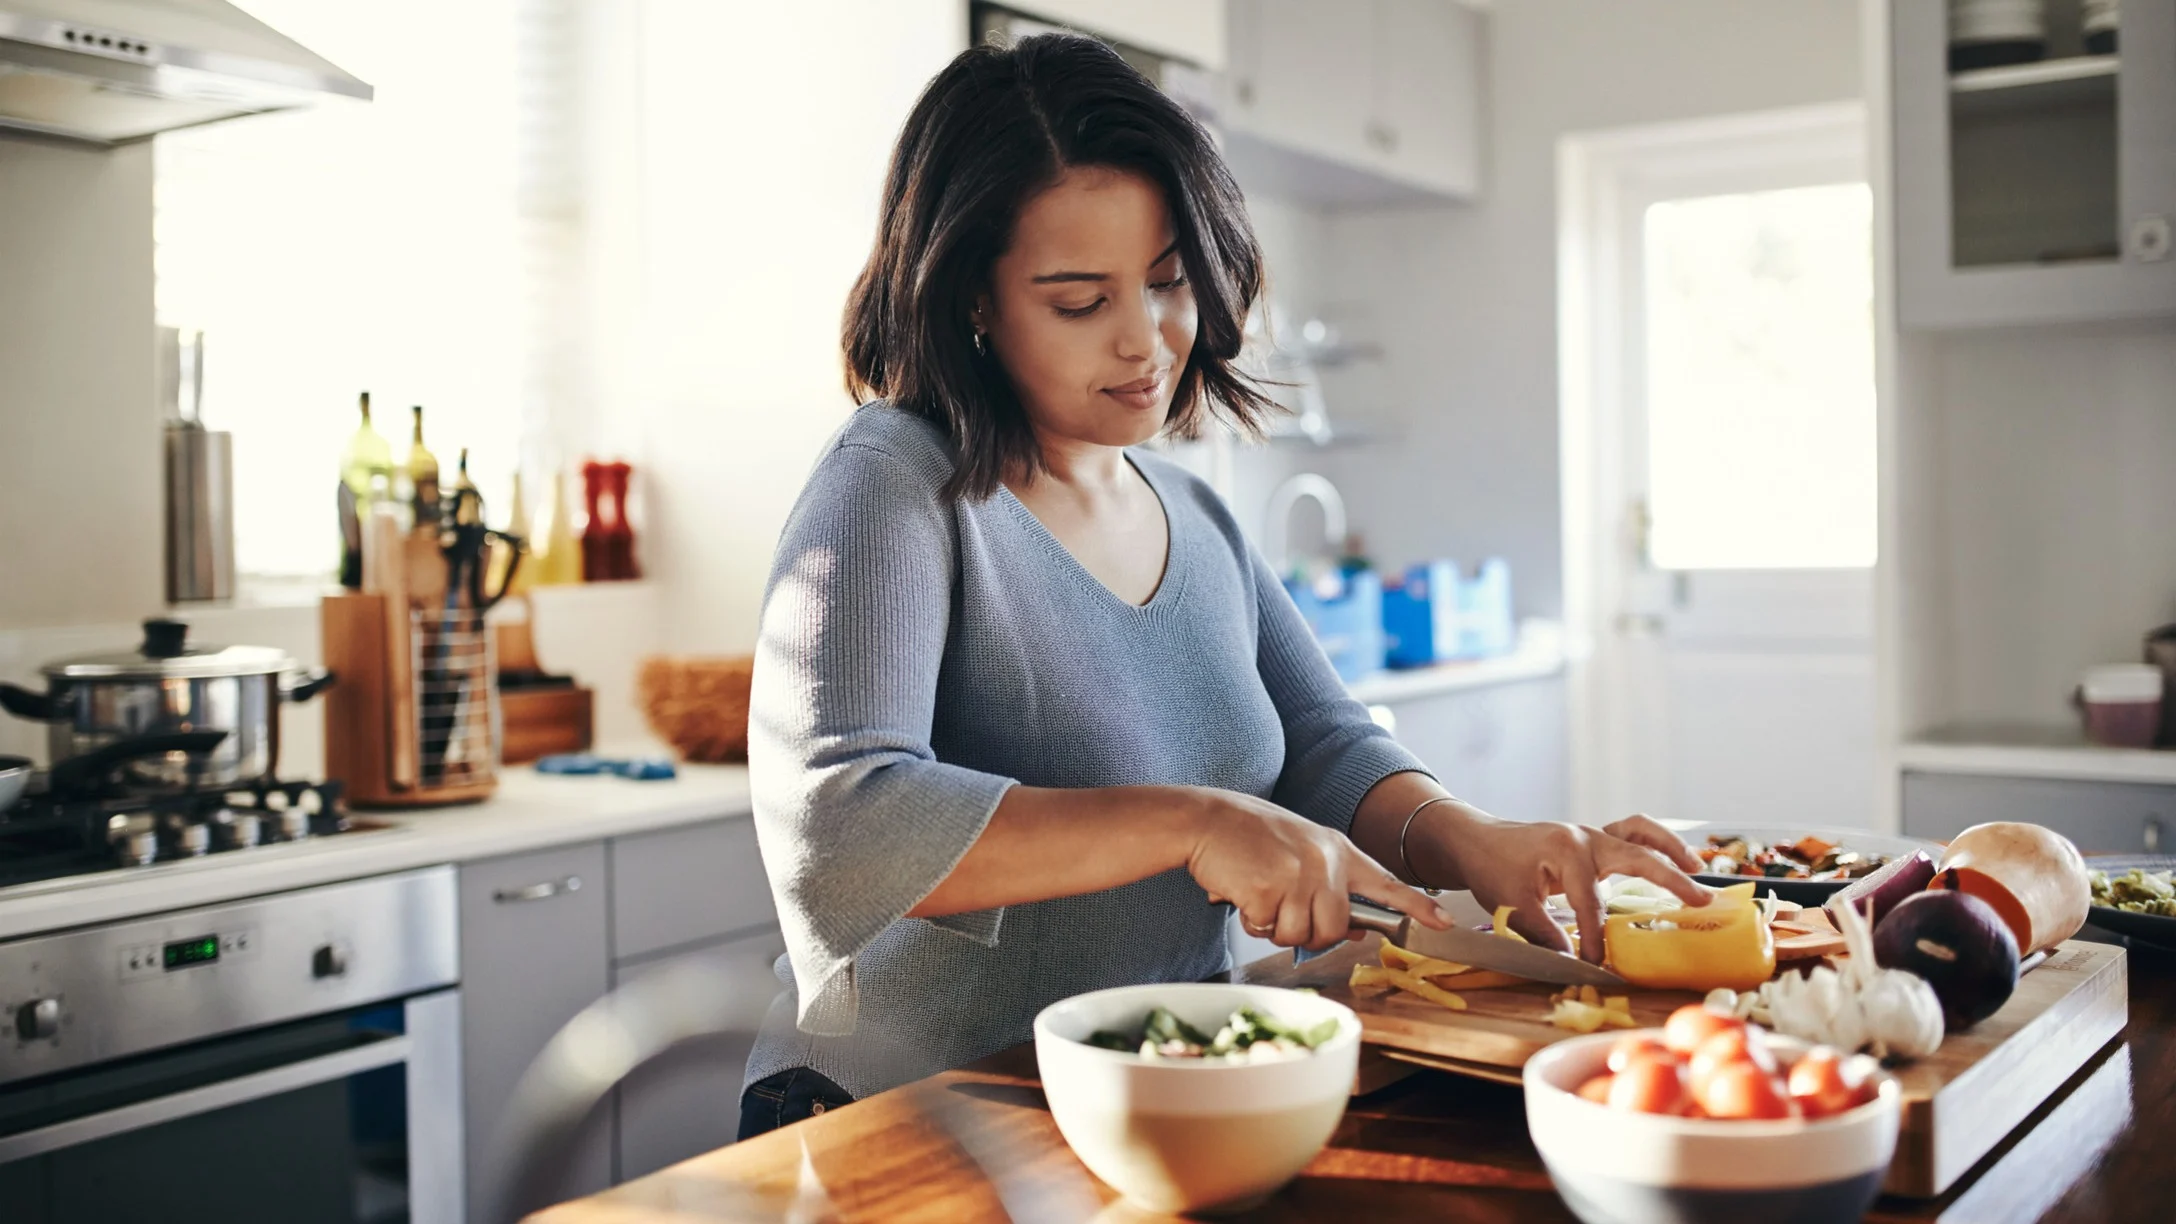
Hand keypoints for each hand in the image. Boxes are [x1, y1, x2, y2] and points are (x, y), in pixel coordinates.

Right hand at [1183, 789, 1452, 951]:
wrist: (1207, 820)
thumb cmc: (1249, 838)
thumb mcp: (1300, 851)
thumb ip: (1330, 885)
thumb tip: (1357, 929)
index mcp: (1337, 849)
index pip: (1386, 883)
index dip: (1416, 907)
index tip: (1444, 923)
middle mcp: (1325, 861)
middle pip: (1335, 928)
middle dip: (1308, 931)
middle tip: (1282, 909)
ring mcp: (1298, 875)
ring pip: (1302, 934)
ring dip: (1276, 927)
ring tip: (1260, 896)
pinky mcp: (1269, 889)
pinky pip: (1268, 929)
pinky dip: (1252, 920)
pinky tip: (1242, 894)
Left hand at [1425, 809, 1708, 962]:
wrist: (1476, 840)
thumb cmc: (1490, 868)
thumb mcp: (1511, 905)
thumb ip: (1544, 933)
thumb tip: (1572, 961)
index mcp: (1566, 851)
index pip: (1591, 904)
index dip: (1596, 938)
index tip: (1599, 965)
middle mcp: (1585, 837)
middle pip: (1637, 857)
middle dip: (1670, 879)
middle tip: (1700, 902)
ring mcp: (1590, 834)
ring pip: (1639, 833)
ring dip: (1670, 849)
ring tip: (1697, 868)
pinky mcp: (1591, 840)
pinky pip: (1629, 834)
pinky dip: (1653, 843)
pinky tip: (1672, 858)